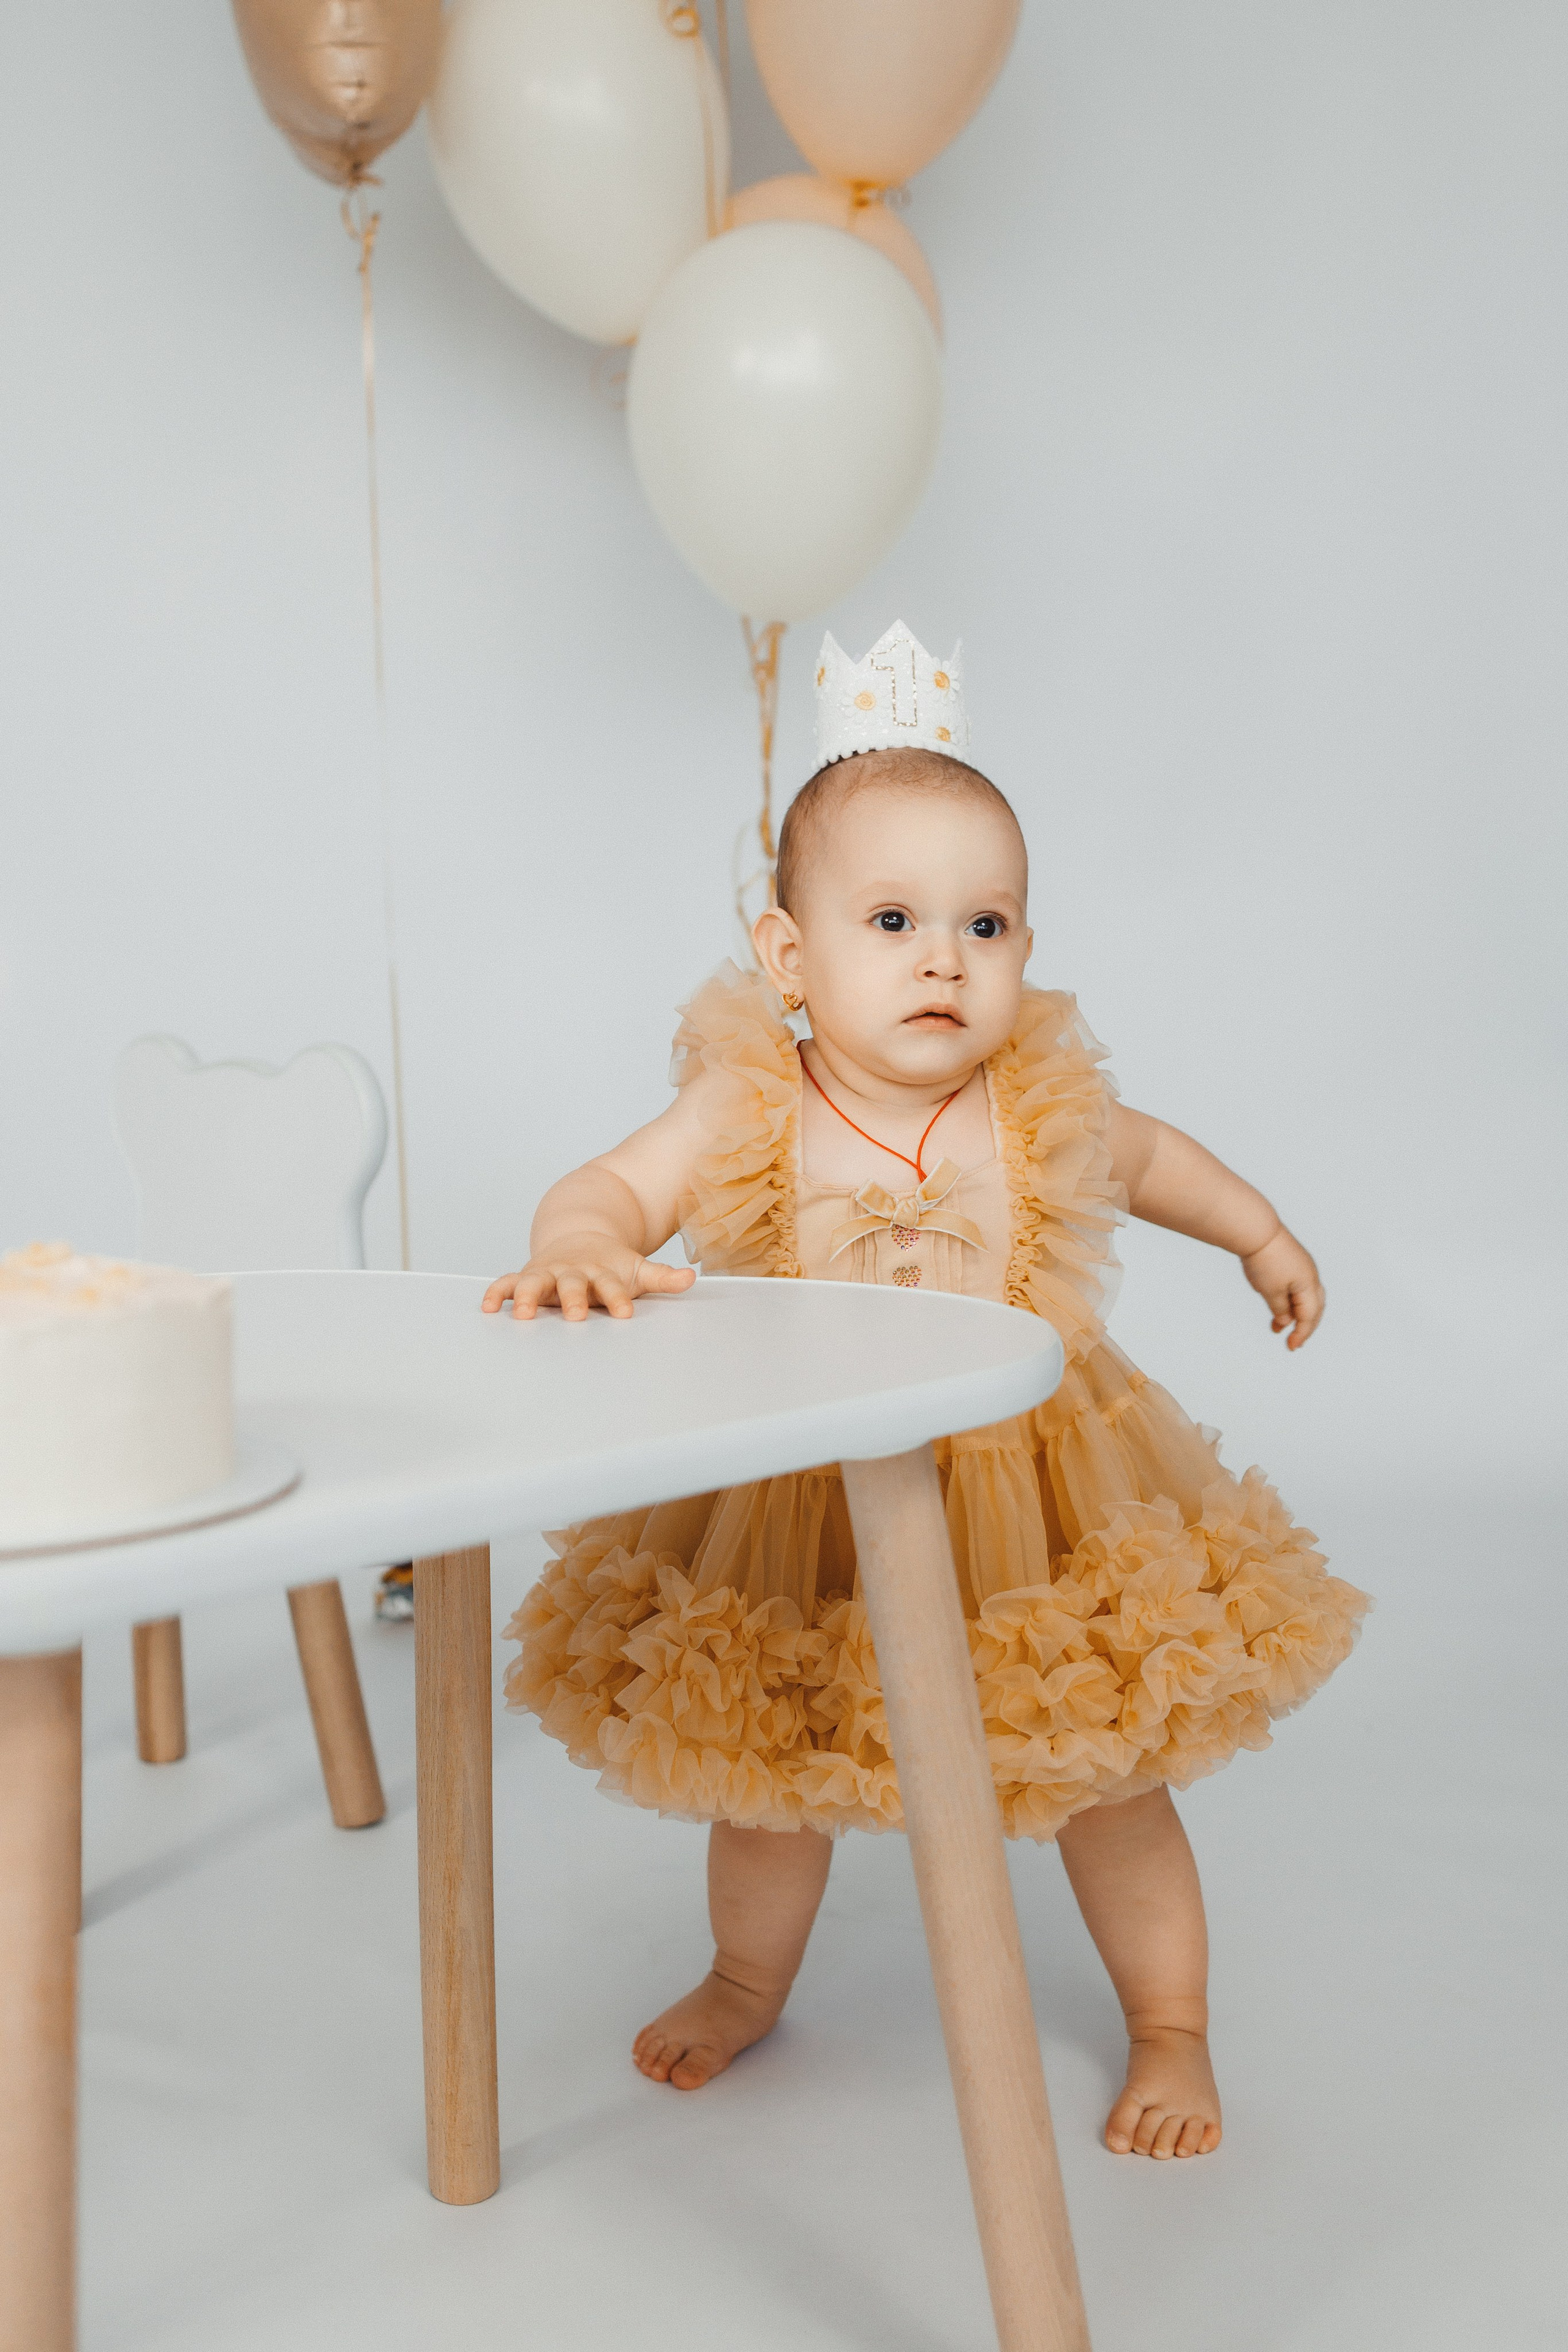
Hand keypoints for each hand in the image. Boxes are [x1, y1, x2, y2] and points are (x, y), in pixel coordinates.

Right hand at [482, 1237, 695, 1322]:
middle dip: (574, 1300)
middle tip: (577, 1315)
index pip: (612, 1287)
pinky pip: (507, 1283)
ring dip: (527, 1297)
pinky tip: (488, 1307)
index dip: (619, 1299)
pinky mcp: (527, 1276)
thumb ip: (662, 1276)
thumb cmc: (611, 1265)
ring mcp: (547, 1273)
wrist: (580, 1236)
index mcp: (601, 1272)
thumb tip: (692, 1279)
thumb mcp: (638, 1270)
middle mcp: (572, 1272)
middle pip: (573, 1285)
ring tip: (522, 1314)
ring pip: (534, 1282)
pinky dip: (497, 1293)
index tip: (626, 1313)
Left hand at [1240, 1227, 1323, 1350]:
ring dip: (1294, 1314)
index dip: (1301, 1334)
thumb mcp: (1271, 1292)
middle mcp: (1311, 1276)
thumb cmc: (1264, 1260)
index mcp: (1309, 1285)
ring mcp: (1303, 1267)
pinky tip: (1276, 1307)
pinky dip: (1289, 1301)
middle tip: (1293, 1341)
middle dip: (1304, 1326)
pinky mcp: (1293, 1262)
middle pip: (1314, 1308)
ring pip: (1305, 1298)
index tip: (1291, 1347)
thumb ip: (1281, 1310)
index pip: (1310, 1317)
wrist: (1256, 1231)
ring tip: (1277, 1327)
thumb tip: (1285, 1320)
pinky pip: (1297, 1287)